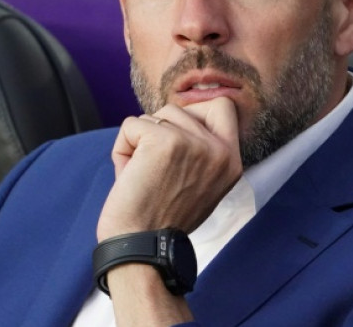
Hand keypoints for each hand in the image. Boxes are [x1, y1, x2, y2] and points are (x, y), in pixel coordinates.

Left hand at [97, 96, 242, 240]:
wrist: (142, 246)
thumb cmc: (162, 219)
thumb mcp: (200, 184)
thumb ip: (200, 151)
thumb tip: (176, 118)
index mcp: (231, 161)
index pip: (222, 107)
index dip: (194, 114)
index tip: (177, 139)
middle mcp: (219, 150)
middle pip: (180, 109)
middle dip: (159, 131)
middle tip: (154, 166)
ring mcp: (193, 144)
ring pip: (154, 115)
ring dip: (139, 142)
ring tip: (142, 174)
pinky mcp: (164, 142)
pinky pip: (131, 125)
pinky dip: (122, 148)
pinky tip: (128, 174)